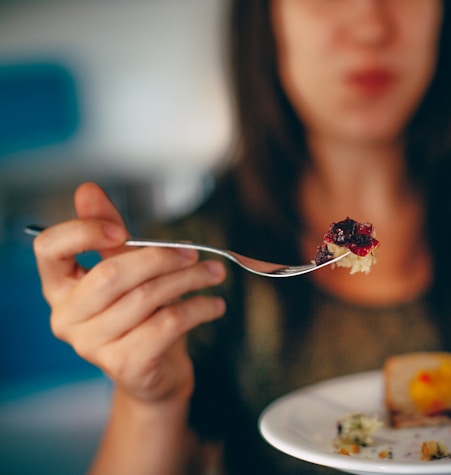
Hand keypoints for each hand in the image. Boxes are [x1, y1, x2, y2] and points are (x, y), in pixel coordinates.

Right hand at [33, 182, 226, 405]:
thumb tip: (87, 189)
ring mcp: (92, 345)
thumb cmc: (141, 313)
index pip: (49, 248)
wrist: (157, 371)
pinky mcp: (125, 365)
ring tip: (214, 273)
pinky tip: (215, 304)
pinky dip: (198, 308)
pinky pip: (168, 324)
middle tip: (195, 252)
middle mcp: (67, 317)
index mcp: (59, 286)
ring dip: (189, 279)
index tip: (120, 229)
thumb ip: (109, 233)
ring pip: (146, 297)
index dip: (83, 231)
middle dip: (161, 257)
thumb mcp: (126, 269)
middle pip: (112, 274)